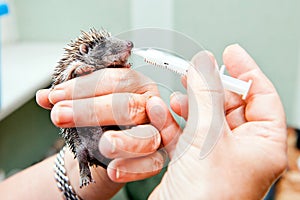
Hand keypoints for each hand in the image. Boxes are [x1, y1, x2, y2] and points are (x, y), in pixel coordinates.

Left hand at [36, 68, 167, 198]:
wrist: (106, 148)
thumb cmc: (101, 120)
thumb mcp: (86, 104)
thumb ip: (68, 99)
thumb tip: (43, 96)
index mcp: (139, 85)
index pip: (118, 80)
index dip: (85, 87)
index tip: (56, 96)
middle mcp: (152, 106)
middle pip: (129, 105)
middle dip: (93, 110)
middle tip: (62, 115)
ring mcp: (158, 133)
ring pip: (146, 136)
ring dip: (124, 141)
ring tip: (104, 144)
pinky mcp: (157, 157)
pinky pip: (151, 164)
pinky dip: (133, 168)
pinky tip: (114, 170)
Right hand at [147, 44, 286, 198]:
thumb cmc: (206, 197)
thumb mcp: (209, 136)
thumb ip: (207, 96)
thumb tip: (205, 64)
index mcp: (262, 145)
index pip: (262, 98)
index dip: (246, 72)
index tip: (231, 53)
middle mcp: (242, 150)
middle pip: (230, 106)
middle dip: (210, 88)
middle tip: (194, 70)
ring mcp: (216, 156)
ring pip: (205, 118)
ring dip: (187, 105)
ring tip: (174, 96)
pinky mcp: (193, 162)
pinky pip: (187, 133)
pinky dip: (174, 122)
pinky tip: (162, 113)